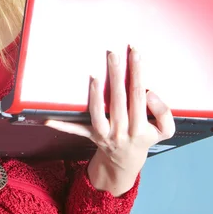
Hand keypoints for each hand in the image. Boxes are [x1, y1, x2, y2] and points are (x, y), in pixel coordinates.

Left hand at [45, 47, 175, 195]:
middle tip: (113, 54)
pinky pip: (74, 129)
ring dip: (96, 94)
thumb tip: (150, 93)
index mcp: (140, 127)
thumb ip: (164, 112)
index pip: (139, 94)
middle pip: (119, 99)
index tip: (135, 52)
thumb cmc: (145, 137)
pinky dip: (61, 125)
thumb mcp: (165, 131)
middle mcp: (121, 130)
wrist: (126, 161)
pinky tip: (47, 118)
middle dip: (117, 74)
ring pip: (98, 113)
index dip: (137, 72)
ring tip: (95, 75)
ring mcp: (104, 133)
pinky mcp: (90, 135)